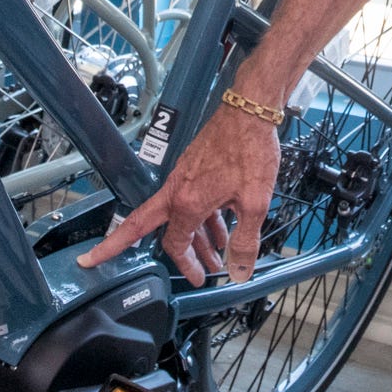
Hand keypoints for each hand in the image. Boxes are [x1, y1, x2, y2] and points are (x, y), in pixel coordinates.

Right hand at [77, 105, 279, 283]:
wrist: (250, 112)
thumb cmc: (250, 150)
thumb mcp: (255, 204)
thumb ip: (245, 241)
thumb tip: (238, 271)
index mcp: (187, 201)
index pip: (175, 244)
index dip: (186, 266)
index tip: (196, 279)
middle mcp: (178, 189)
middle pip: (146, 225)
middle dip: (136, 247)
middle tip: (142, 266)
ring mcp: (183, 177)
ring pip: (178, 216)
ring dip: (195, 238)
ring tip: (216, 255)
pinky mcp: (193, 168)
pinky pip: (190, 201)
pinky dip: (204, 218)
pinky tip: (224, 226)